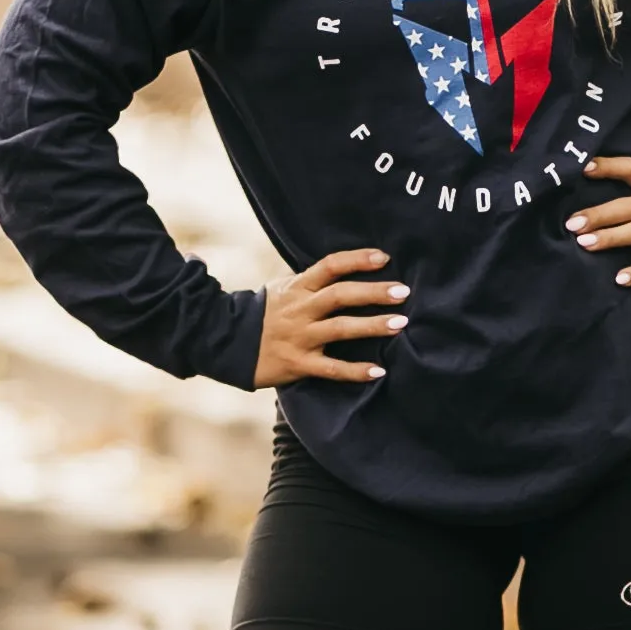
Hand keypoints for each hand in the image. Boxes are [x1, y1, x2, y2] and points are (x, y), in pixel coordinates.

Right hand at [254, 247, 407, 387]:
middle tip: (403, 291)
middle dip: (374, 292)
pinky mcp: (298, 363)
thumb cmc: (264, 313)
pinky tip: (379, 371)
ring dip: (372, 326)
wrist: (227, 342)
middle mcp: (301, 310)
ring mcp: (300, 337)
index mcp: (298, 287)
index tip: (384, 258)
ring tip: (400, 324)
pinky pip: (331, 368)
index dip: (357, 259)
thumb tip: (347, 269)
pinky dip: (355, 371)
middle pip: (340, 295)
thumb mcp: (283, 289)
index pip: (330, 266)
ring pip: (340, 329)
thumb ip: (312, 281)